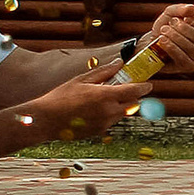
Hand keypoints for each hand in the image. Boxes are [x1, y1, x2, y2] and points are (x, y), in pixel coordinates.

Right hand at [18, 66, 148, 140]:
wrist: (46, 120)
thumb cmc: (60, 97)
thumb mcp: (81, 80)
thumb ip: (104, 72)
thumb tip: (119, 63)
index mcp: (105, 95)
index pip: (135, 91)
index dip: (144, 87)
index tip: (147, 84)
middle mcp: (109, 110)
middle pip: (133, 103)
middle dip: (131, 96)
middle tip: (121, 89)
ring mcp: (106, 123)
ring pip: (123, 113)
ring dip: (118, 106)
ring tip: (98, 100)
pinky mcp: (101, 131)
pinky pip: (112, 121)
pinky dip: (108, 114)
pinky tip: (91, 110)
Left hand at [138, 2, 193, 67]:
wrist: (151, 41)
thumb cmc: (167, 26)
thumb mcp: (171, 14)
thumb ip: (180, 9)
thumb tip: (192, 9)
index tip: (187, 18)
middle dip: (185, 29)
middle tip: (171, 23)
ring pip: (193, 49)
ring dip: (176, 38)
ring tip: (164, 30)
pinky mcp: (188, 67)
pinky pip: (184, 59)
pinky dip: (172, 48)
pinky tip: (163, 40)